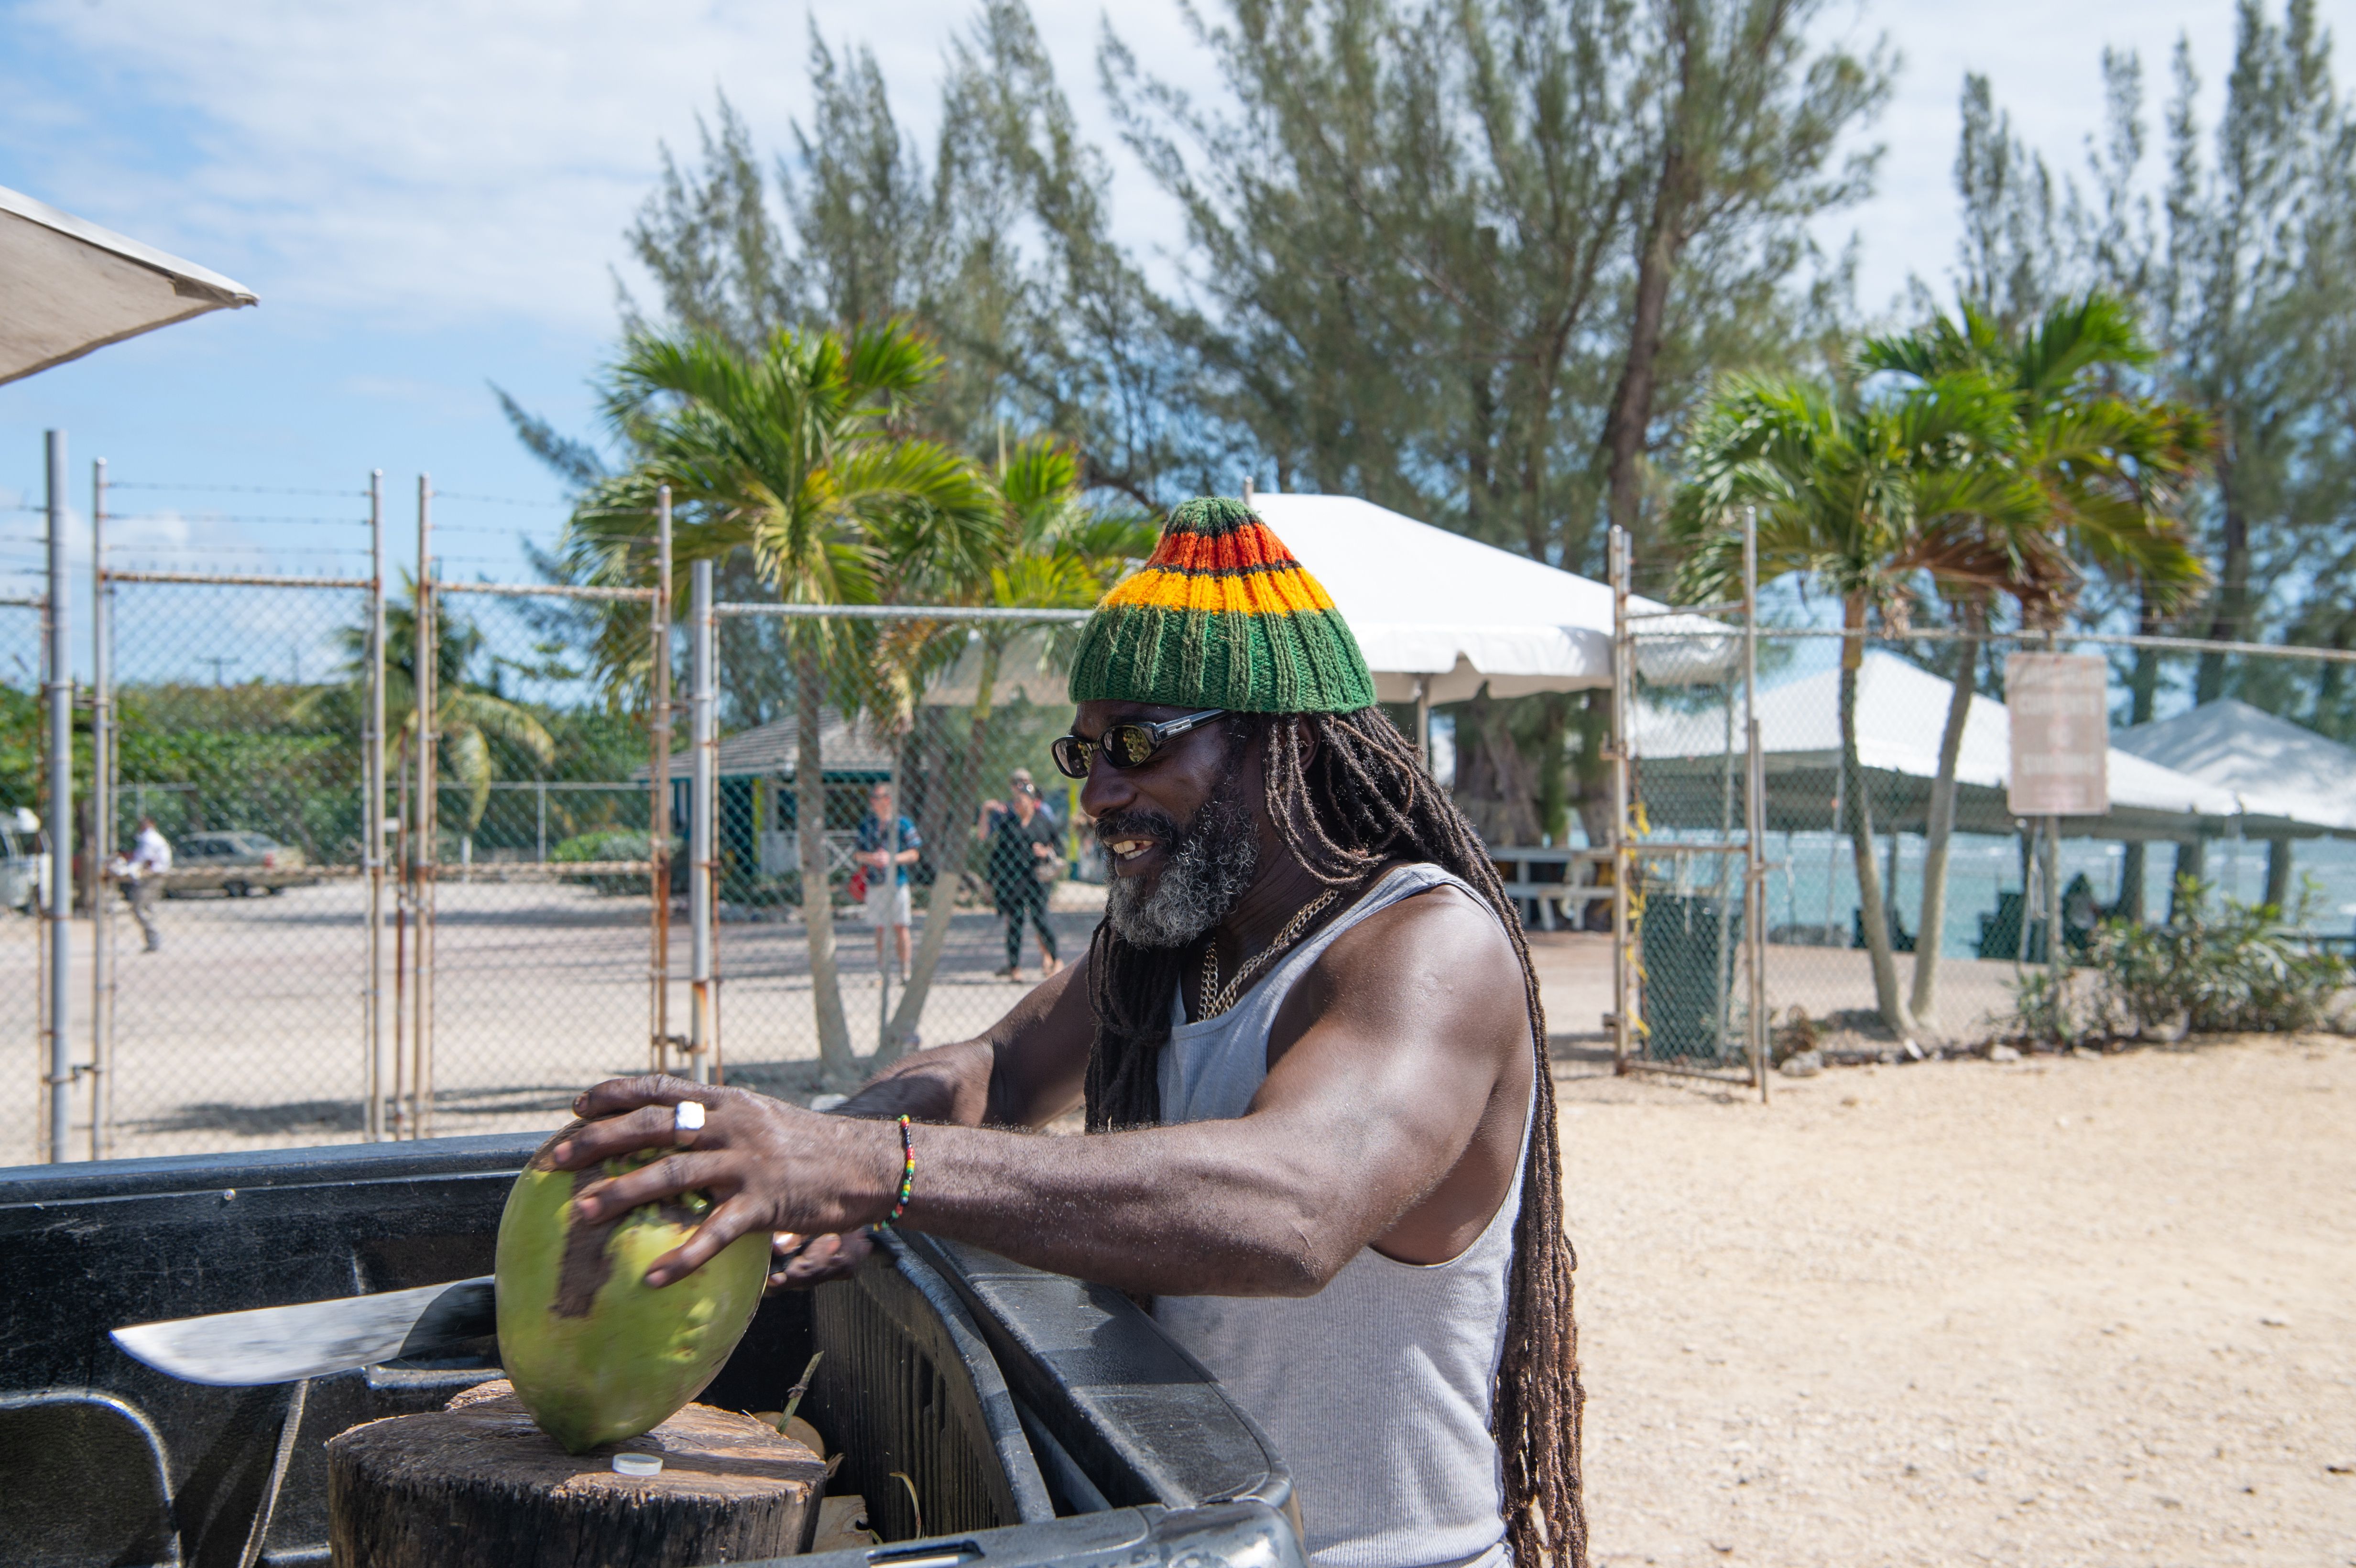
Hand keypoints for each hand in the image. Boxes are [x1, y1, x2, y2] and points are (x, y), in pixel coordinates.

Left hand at [546, 1076, 898, 1287]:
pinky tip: (653, 1278)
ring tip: (580, 1213)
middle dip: (598, 1140)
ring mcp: (747, 1162)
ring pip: (673, 1173)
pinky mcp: (765, 1202)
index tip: (576, 1106)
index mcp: (729, 1100)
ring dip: (621, 1192)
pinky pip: (715, 1232)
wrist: (868, 1164)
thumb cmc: (812, 1147)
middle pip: (654, 1125)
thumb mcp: (763, 1118)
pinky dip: (683, 1255)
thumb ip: (721, 1121)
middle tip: (554, 1159)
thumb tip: (675, 1133)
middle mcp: (733, 1124)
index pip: (663, 1087)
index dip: (616, 1093)